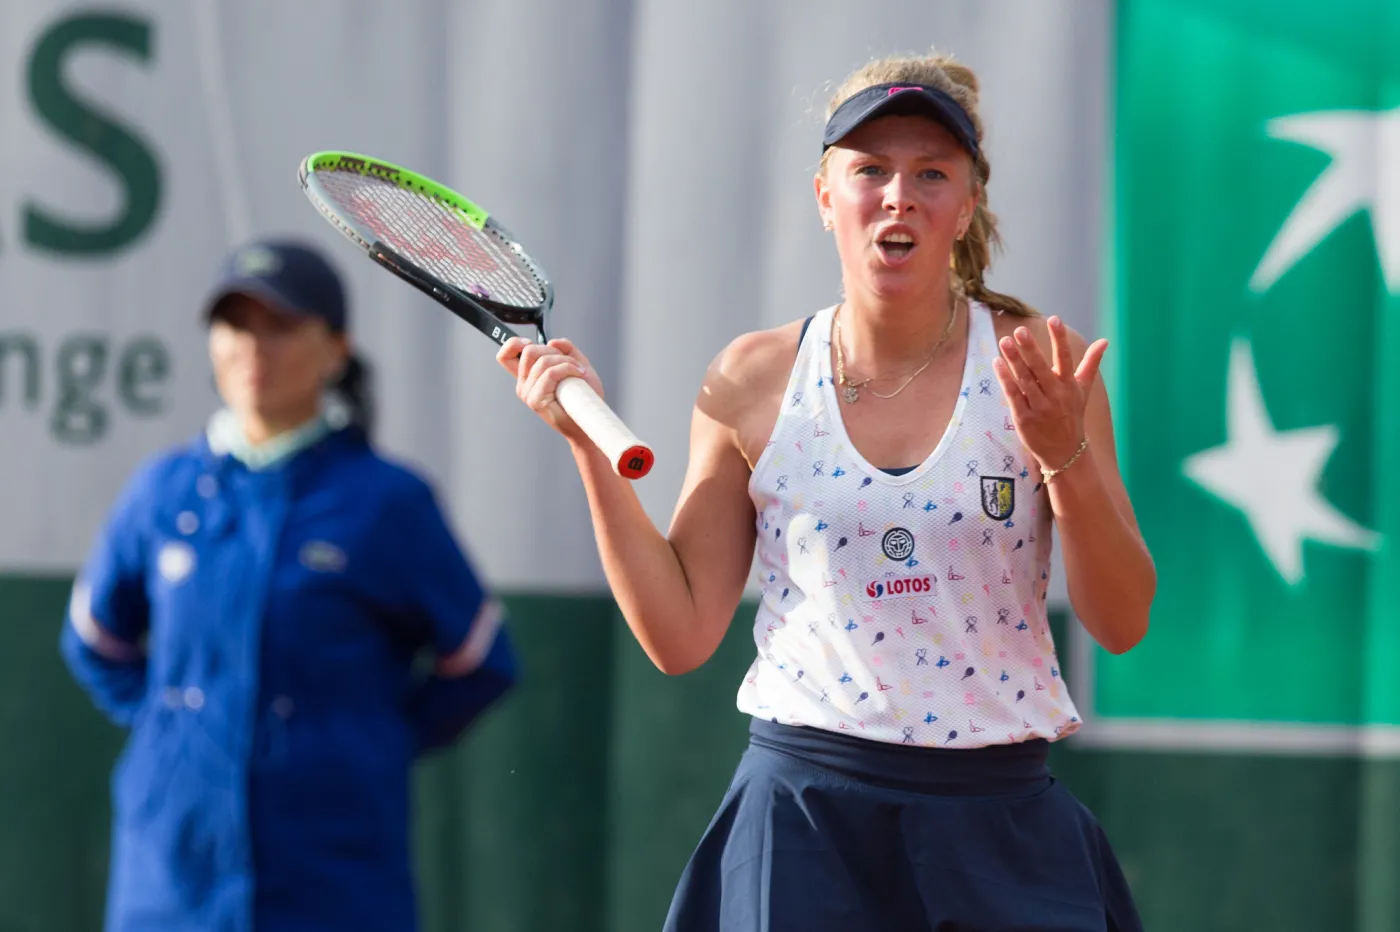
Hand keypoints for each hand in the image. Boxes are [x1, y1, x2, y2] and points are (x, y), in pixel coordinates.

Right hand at [495, 337, 605, 441]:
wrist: (588, 419)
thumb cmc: (583, 396)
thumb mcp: (576, 363)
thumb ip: (566, 349)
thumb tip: (553, 341)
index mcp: (527, 376)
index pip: (505, 356)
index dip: (514, 343)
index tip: (531, 343)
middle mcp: (523, 384)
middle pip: (528, 352)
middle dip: (553, 350)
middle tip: (570, 361)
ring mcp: (527, 393)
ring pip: (543, 361)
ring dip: (566, 361)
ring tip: (579, 370)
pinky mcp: (535, 401)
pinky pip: (550, 374)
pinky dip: (567, 369)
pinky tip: (579, 374)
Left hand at [991, 316, 1106, 472]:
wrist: (1065, 452)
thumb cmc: (1073, 415)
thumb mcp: (1084, 390)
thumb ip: (1091, 364)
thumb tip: (1105, 341)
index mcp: (1070, 386)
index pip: (1066, 358)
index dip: (1060, 339)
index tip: (1054, 319)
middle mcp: (1056, 396)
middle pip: (1041, 369)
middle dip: (1031, 349)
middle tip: (1019, 331)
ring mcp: (1039, 407)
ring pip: (1025, 381)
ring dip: (1014, 361)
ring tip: (1004, 341)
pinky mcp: (1024, 418)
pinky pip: (1013, 396)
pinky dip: (1005, 380)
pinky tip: (997, 362)